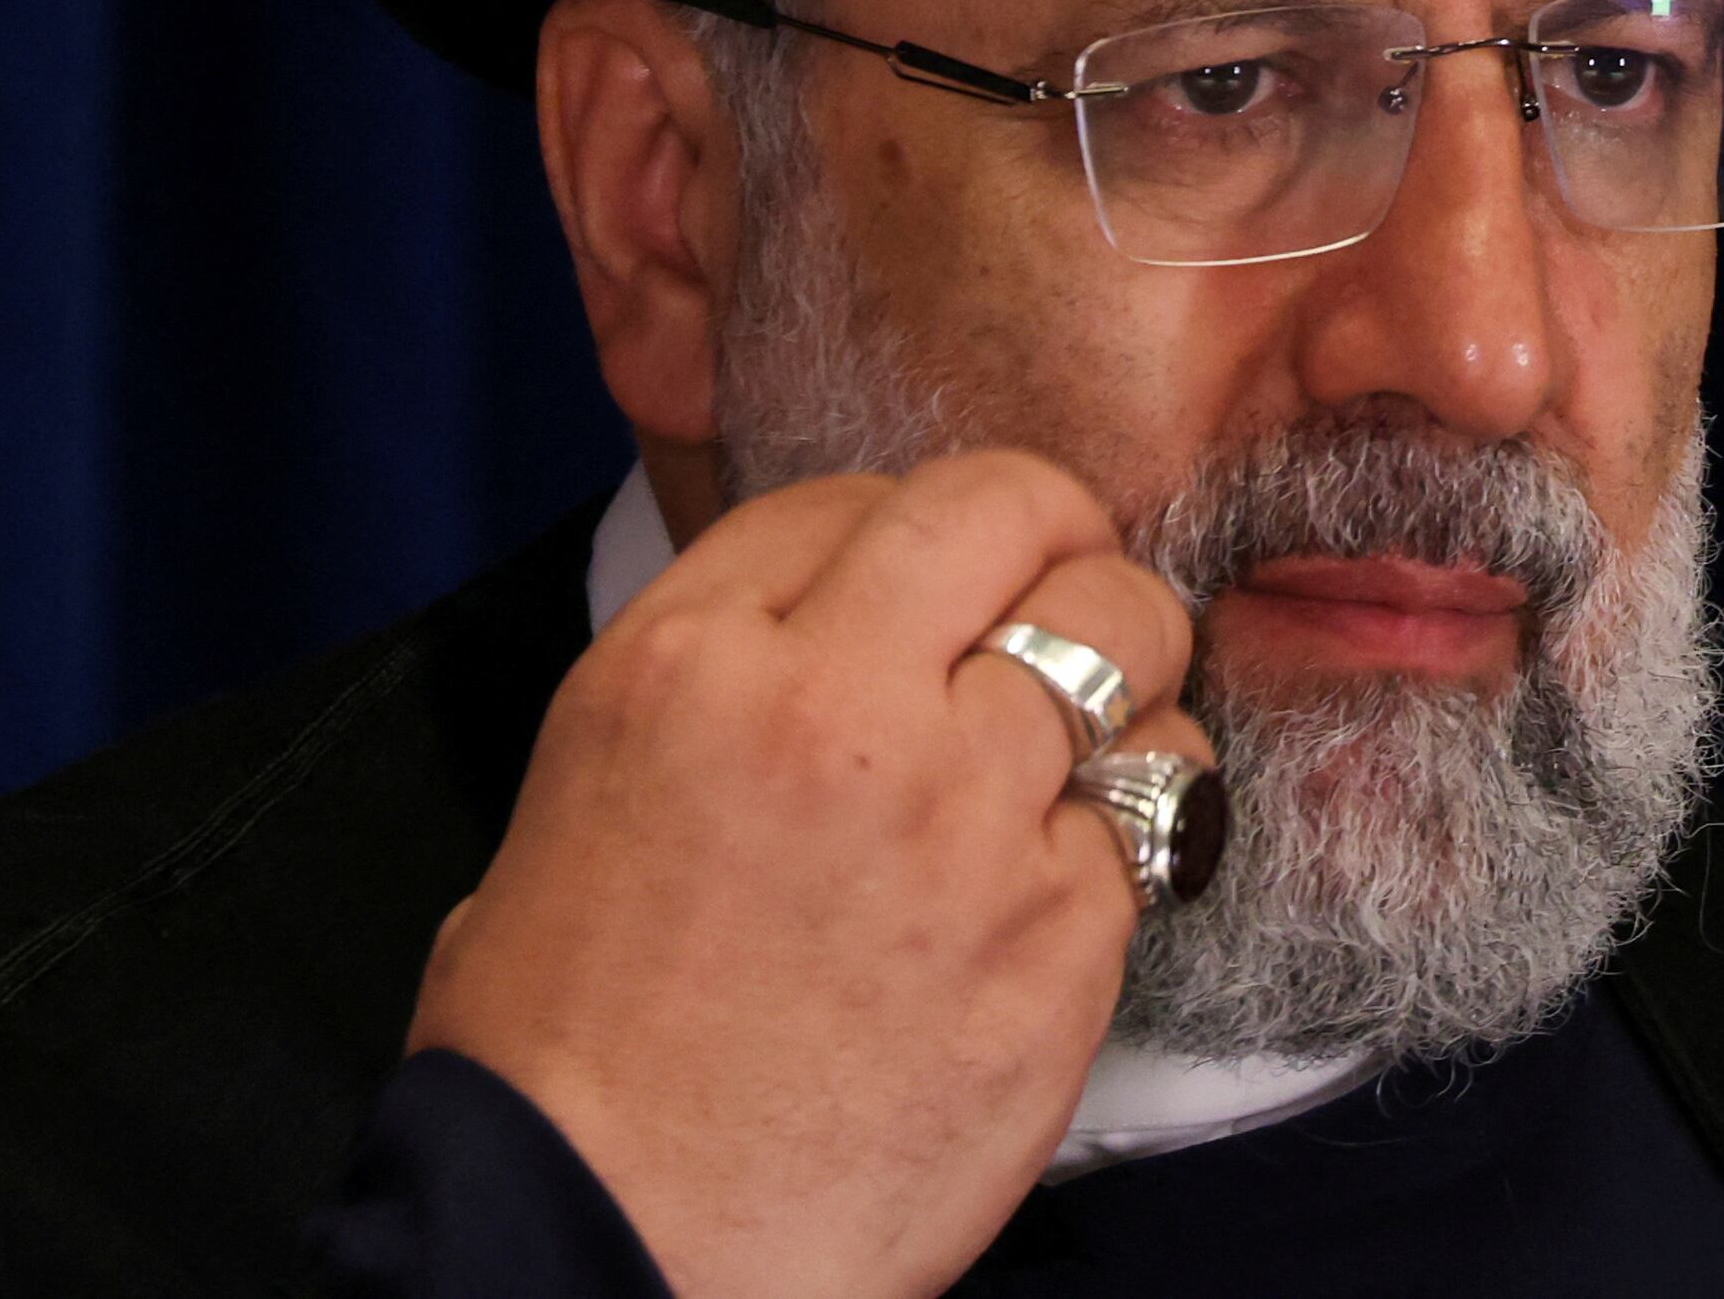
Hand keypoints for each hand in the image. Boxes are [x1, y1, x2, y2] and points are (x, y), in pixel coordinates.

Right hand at [408, 450, 1210, 1298]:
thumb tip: (816, 649)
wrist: (615, 1252)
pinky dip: (1137, 824)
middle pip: (1008, 510)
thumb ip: (709, 697)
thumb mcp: (573, 810)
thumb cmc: (568, 1071)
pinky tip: (1080, 871)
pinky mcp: (1060, 925)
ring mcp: (962, 811)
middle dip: (1050, 532)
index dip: (908, 530)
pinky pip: (1155, 807)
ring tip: (1101, 725)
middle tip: (1062, 586)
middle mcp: (832, 707)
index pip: (848, 499)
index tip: (935, 575)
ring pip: (1120, 631)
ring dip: (1126, 663)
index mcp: (687, 667)